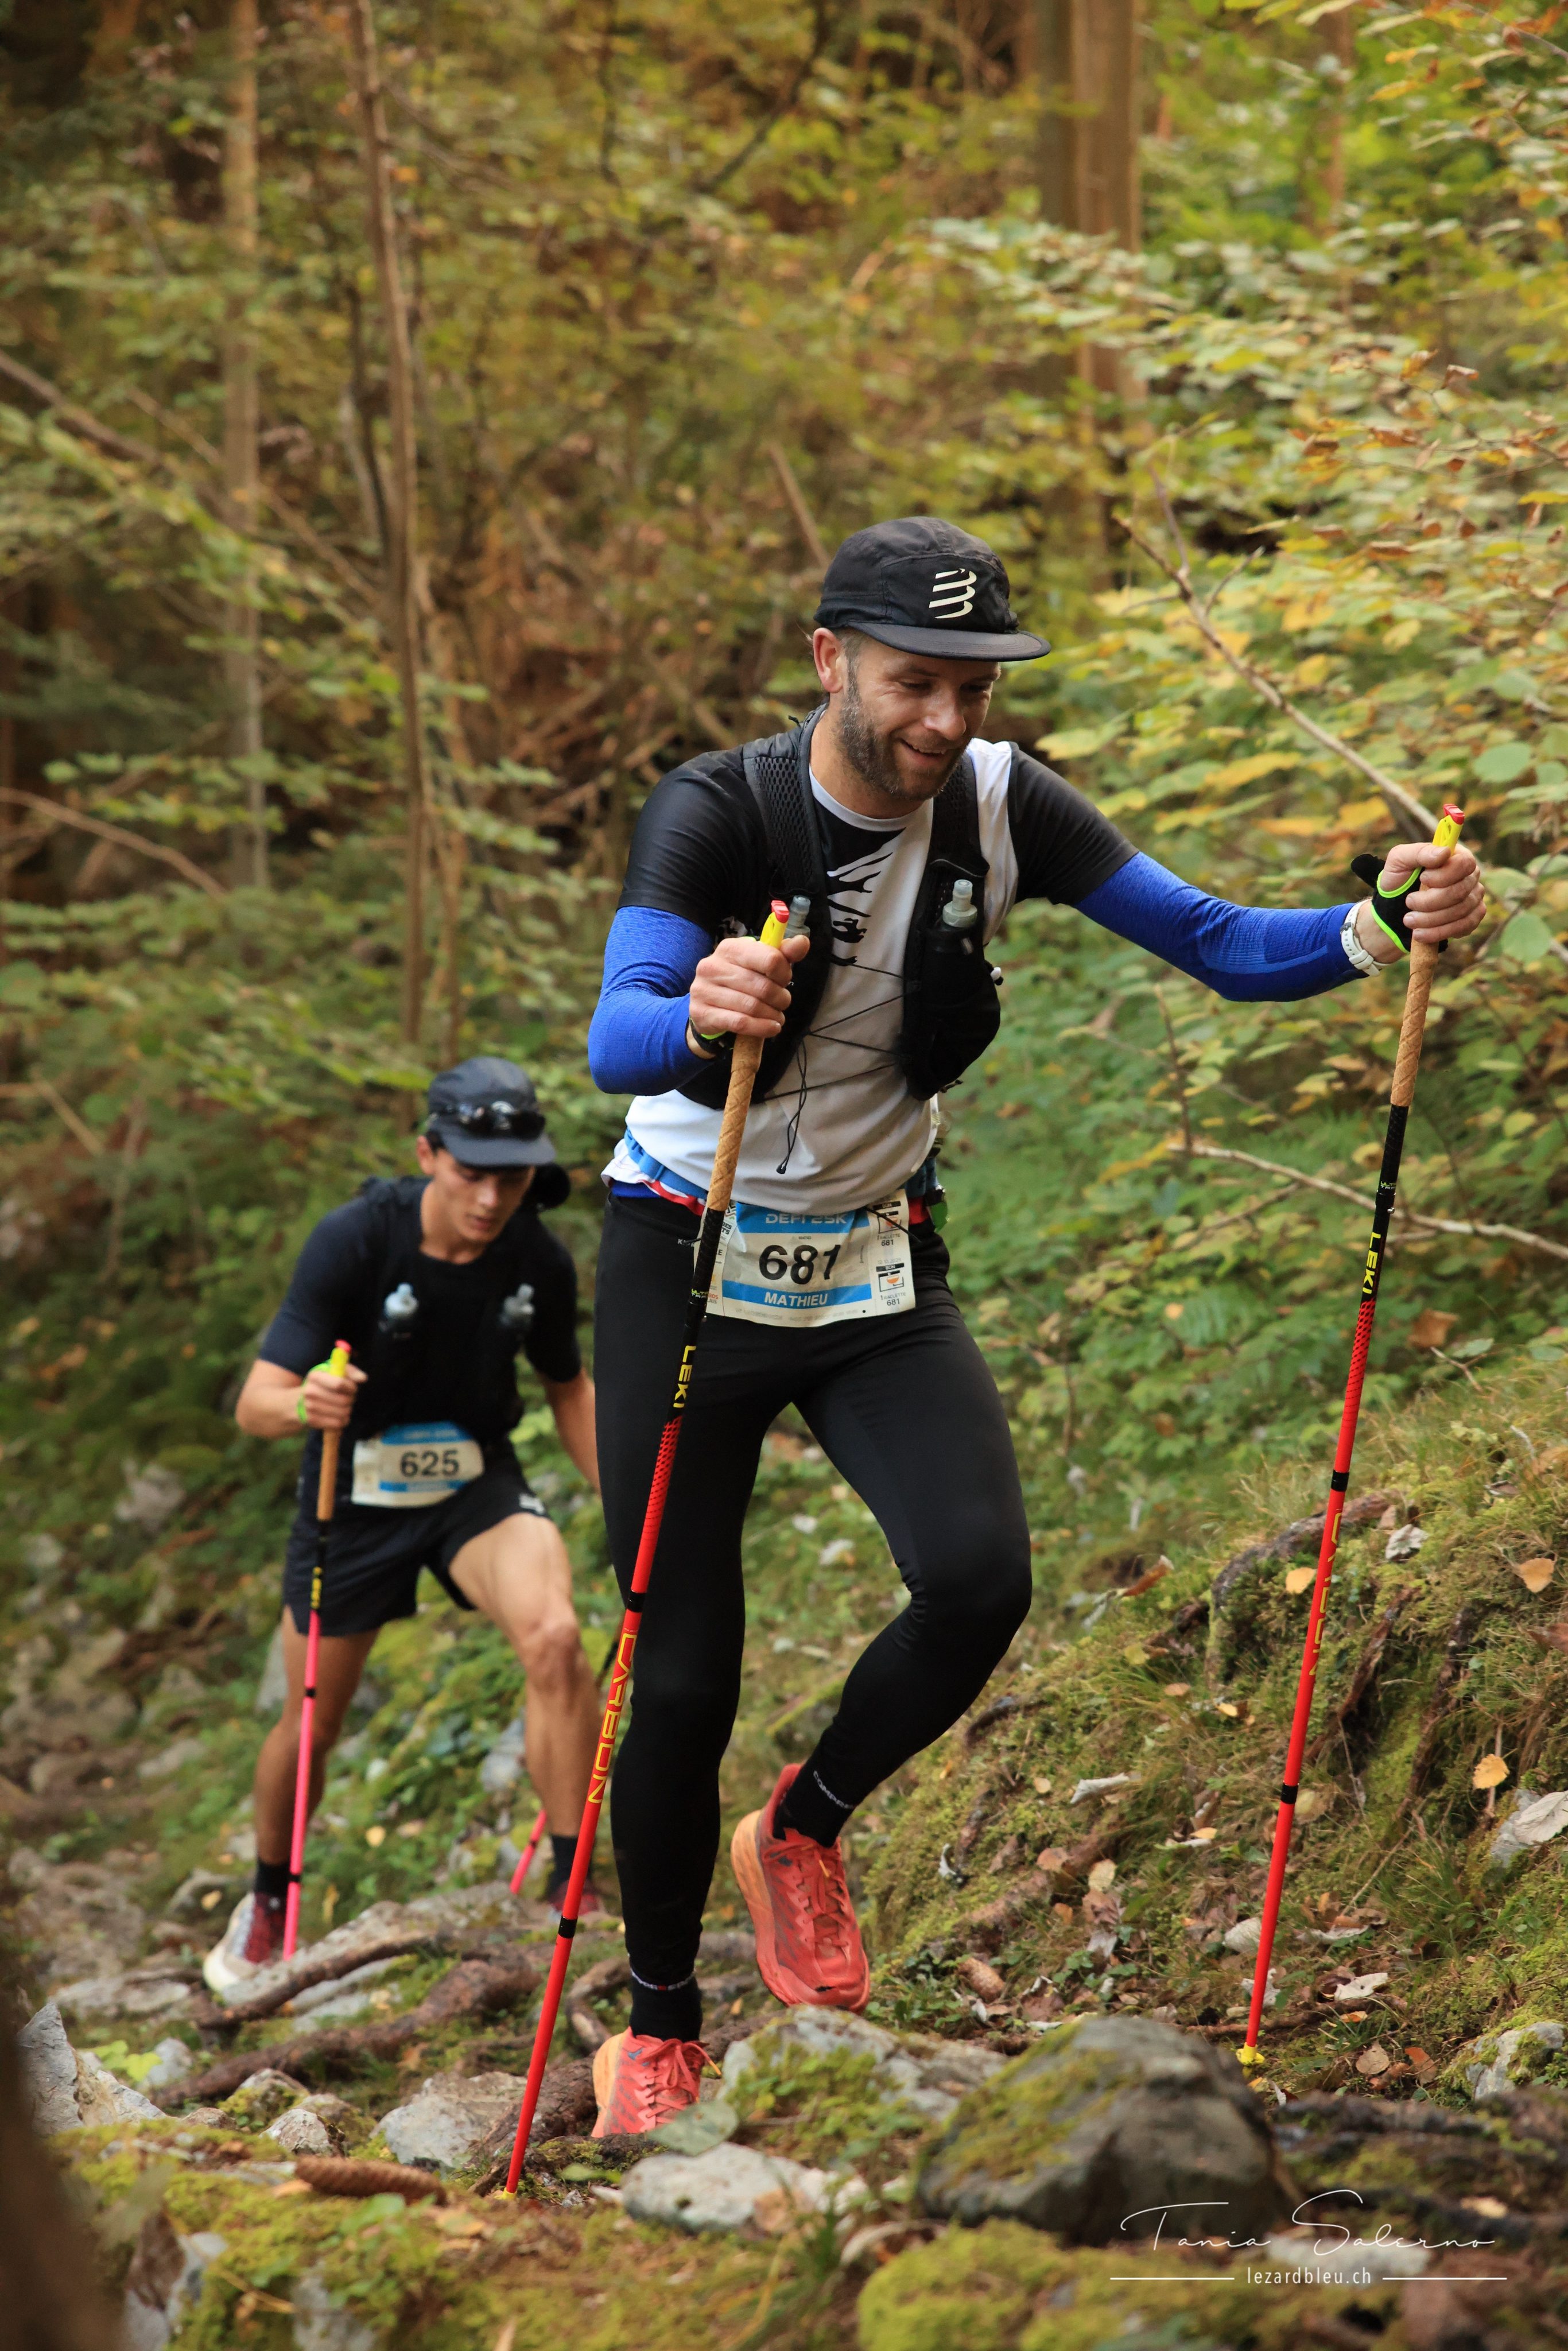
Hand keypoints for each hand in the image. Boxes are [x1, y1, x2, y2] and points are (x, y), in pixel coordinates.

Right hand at [298, 1360, 365, 1429]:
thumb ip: (350, 1371)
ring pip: (343, 1412)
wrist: (298, 1401)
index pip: (339, 1384)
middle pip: (344, 1400)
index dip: (351, 1388)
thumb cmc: (322, 1384)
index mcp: (315, 1376)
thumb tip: (363, 1379)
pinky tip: (339, 1415)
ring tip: (343, 1406)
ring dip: (348, 1410)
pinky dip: (343, 1420)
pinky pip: (338, 1423)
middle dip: (352, 1399)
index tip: (353, 1388)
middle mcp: (310, 1391)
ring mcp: (310, 1407)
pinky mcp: (312, 1421)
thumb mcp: (333, 1372)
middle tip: (349, 1398)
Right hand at [687, 931, 810, 1044]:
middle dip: (780, 998)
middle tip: (783, 1002)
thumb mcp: (759, 963)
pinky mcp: (703, 1013)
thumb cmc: (739, 979)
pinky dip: (761, 1027)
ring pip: (752, 1007)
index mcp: (730, 948)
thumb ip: (782, 953)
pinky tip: (771, 1028)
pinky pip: (740, 1023)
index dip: (784, 974)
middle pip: (763, 986)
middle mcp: (713, 966)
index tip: (784, 981)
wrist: (706, 1003)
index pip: (770, 959)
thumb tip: (803, 941)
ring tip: (777, 1016)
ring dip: (772, 1015)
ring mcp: (704, 990)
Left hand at [1355, 839, 1484, 963]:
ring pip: (1460, 911)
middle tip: (1409, 902)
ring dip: (1430, 919)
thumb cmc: (1399, 879)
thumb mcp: (1399, 860)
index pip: (1465, 863)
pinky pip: (1464, 927)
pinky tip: (1420, 933)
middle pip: (1460, 891)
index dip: (1444, 875)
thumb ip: (1419, 852)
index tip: (1423, 879)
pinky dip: (1439, 932)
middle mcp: (1470, 876)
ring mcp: (1474, 898)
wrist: (1395, 908)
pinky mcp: (1472, 918)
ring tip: (1409, 920)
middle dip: (1430, 901)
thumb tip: (1444, 852)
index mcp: (1456, 857)